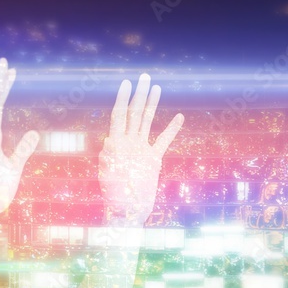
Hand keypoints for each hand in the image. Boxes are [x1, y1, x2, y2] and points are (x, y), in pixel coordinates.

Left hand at [99, 73, 183, 224]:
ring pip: (147, 122)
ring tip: (156, 87)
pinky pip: (163, 141)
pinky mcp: (152, 159)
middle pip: (134, 114)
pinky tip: (179, 117)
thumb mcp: (108, 176)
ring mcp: (140, 149)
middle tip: (144, 76)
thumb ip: (108, 159)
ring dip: (151, 104)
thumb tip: (109, 143)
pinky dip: (172, 129)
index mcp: (116, 144)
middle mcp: (128, 143)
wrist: (128, 211)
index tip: (126, 83)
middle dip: (139, 95)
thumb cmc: (115, 197)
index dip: (122, 99)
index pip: (119, 116)